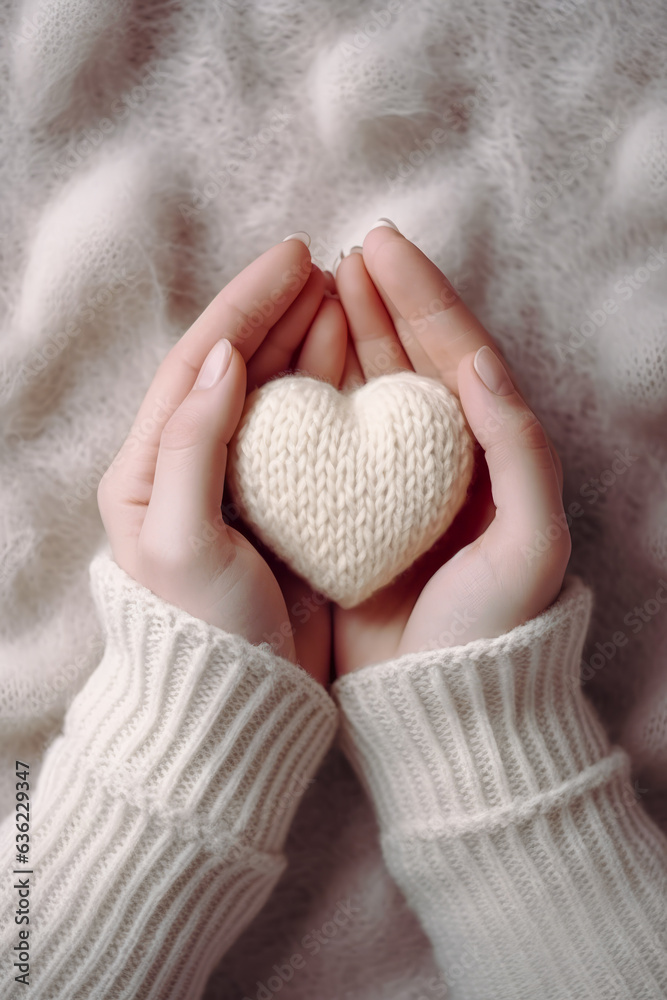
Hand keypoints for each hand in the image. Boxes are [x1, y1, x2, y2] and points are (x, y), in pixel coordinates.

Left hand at [97, 238, 346, 684]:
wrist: (241, 703)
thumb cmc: (203, 630)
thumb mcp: (183, 539)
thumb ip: (193, 444)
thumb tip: (225, 356)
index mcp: (149, 468)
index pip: (198, 363)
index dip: (243, 306)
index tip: (291, 260)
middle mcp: (190, 465)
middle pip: (235, 367)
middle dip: (277, 312)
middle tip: (324, 266)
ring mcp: (240, 484)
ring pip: (273, 392)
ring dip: (305, 341)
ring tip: (341, 296)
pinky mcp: (281, 506)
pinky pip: (306, 432)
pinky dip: (327, 389)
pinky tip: (353, 361)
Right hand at [333, 226, 570, 673]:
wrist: (441, 699)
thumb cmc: (494, 624)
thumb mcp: (530, 539)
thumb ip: (516, 447)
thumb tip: (478, 361)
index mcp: (487, 450)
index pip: (454, 351)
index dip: (421, 295)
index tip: (381, 246)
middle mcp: (441, 456)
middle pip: (408, 357)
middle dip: (379, 300)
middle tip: (344, 252)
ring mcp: (393, 480)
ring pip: (366, 387)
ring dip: (344, 334)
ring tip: (317, 286)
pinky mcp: (352, 509)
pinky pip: (329, 437)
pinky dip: (311, 395)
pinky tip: (287, 366)